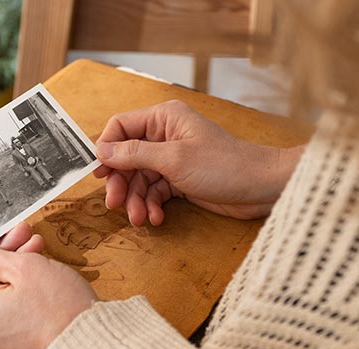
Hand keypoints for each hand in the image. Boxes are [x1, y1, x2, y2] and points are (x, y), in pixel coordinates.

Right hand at [94, 100, 303, 224]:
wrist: (261, 188)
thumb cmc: (224, 165)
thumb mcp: (174, 159)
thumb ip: (135, 154)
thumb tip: (102, 150)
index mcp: (163, 118)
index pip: (121, 126)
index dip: (106, 148)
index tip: (98, 172)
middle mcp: (165, 135)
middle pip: (127, 157)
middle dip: (121, 182)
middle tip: (114, 203)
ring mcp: (172, 158)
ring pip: (140, 179)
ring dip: (136, 200)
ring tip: (139, 219)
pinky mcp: (180, 179)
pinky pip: (155, 192)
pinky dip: (153, 205)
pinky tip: (157, 218)